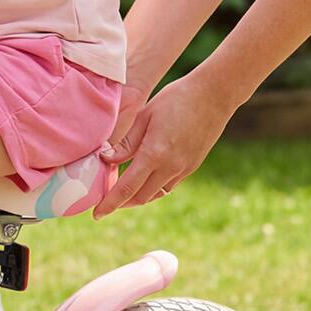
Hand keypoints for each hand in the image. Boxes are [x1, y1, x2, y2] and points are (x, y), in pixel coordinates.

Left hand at [94, 71, 236, 216]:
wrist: (214, 95)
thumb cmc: (176, 99)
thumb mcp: (144, 115)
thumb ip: (126, 141)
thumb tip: (106, 159)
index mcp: (154, 154)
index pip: (126, 188)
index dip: (109, 204)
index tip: (96, 215)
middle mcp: (170, 167)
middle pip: (140, 197)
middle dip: (121, 203)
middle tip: (106, 201)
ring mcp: (184, 169)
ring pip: (156, 194)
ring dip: (138, 197)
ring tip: (123, 193)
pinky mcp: (192, 166)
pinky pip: (169, 186)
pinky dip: (153, 188)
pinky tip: (145, 180)